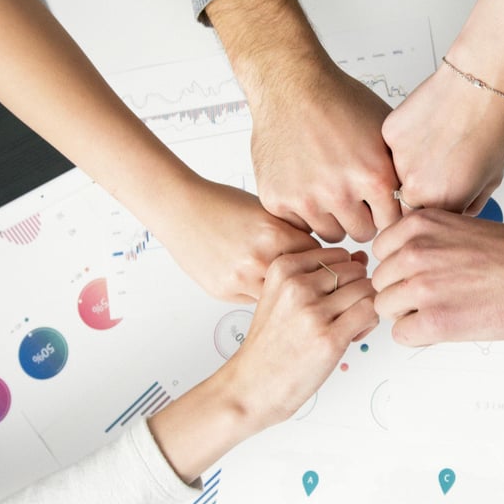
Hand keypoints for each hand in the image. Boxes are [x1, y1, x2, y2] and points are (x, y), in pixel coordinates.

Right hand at [149, 246, 377, 481]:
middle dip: (358, 290)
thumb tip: (361, 258)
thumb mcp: (283, 296)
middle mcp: (297, 286)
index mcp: (282, 268)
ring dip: (365, 307)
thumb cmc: (271, 344)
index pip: (339, 254)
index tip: (336, 294)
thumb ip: (321, 274)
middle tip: (345, 312)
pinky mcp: (329, 338)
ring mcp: (313, 312)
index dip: (346, 273)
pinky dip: (369, 322)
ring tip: (349, 324)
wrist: (252, 385)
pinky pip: (370, 312)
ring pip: (366, 290)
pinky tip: (353, 334)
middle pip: (355, 271)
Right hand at [154, 177, 318, 302]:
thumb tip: (317, 252)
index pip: (318, 256)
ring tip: (282, 281)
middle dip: (306, 278)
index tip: (322, 261)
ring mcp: (240, 278)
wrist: (180, 208)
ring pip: (279, 296)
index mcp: (275, 233)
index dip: (321, 259)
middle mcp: (259, 258)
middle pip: (302, 280)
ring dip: (283, 291)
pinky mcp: (224, 291)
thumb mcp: (267, 210)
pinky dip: (260, 292)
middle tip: (307, 276)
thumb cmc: (221, 203)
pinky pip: (255, 300)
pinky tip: (256, 280)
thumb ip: (292, 232)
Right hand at [206, 0, 400, 243]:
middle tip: (354, 196)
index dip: (387, 213)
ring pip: (331, 234)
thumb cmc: (338, 101)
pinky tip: (306, 185)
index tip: (380, 204)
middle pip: (362, 233)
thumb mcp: (385, 131)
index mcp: (374, 176)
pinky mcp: (277, 200)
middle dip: (362, 218)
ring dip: (333, 218)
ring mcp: (306, 199)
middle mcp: (340, 192)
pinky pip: (300, 225)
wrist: (290, 85)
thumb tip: (419, 198)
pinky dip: (304, 211)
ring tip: (330, 189)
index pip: (392, 224)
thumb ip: (400, 170)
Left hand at [371, 209, 503, 345]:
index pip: (380, 252)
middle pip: (380, 282)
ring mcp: (422, 286)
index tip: (418, 275)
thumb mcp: (459, 227)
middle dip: (402, 292)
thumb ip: (425, 242)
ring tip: (443, 310)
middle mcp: (415, 252)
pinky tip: (446, 326)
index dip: (399, 267)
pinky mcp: (435, 320)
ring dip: (408, 314)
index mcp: (420, 225)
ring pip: (385, 308)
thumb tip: (401, 263)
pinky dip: (419, 335)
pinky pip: (401, 334)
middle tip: (435, 297)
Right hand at [382, 0, 503, 214]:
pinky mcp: (389, 136)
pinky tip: (425, 129)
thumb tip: (456, 216)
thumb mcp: (490, 180)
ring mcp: (397, 161)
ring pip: (395, 175)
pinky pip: (391, 149)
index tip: (437, 200)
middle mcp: (415, 188)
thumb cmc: (490, 127)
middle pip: (405, 203)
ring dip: (409, 167)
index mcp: (441, 204)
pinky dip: (404, 143)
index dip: (431, 212)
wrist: (477, 86)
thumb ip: (468, 206)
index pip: (422, 224)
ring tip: (435, 145)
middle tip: (436, 170)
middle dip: (418, 193)